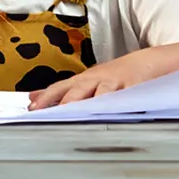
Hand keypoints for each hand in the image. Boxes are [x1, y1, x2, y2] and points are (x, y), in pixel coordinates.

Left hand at [28, 56, 152, 109]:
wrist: (145, 63)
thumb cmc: (112, 76)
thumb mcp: (84, 81)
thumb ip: (60, 91)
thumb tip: (34, 97)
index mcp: (82, 80)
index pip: (60, 88)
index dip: (46, 98)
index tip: (33, 109)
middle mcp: (95, 80)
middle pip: (78, 90)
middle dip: (65, 103)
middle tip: (53, 114)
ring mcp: (114, 83)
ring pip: (99, 93)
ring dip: (90, 104)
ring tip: (79, 115)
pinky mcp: (132, 88)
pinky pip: (124, 97)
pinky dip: (117, 104)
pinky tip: (111, 112)